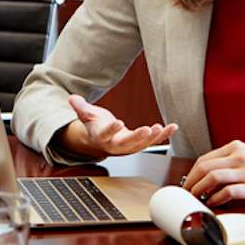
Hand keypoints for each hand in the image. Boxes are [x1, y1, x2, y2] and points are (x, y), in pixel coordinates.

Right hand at [58, 94, 177, 158]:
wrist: (101, 140)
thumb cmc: (95, 125)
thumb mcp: (86, 115)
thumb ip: (80, 107)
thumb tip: (72, 98)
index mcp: (101, 137)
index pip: (106, 135)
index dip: (111, 130)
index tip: (118, 122)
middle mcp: (116, 145)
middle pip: (126, 144)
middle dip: (137, 138)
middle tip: (147, 130)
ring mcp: (129, 146)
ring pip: (142, 145)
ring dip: (153, 138)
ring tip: (160, 128)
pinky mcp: (140, 143)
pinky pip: (153, 141)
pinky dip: (163, 135)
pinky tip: (173, 127)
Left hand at [183, 140, 244, 205]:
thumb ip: (226, 162)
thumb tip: (203, 176)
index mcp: (235, 147)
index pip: (204, 159)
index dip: (191, 173)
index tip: (187, 183)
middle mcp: (239, 156)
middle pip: (205, 168)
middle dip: (191, 182)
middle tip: (187, 192)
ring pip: (213, 178)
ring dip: (200, 190)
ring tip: (196, 198)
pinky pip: (227, 192)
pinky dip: (215, 199)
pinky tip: (212, 203)